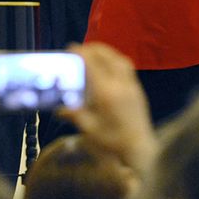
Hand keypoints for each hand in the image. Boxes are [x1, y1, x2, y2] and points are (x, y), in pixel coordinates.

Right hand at [64, 43, 155, 172]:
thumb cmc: (112, 143)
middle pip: (107, 56)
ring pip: (120, 59)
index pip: (92, 63)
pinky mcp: (138, 92)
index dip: (81, 52)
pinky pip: (127, 68)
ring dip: (106, 52)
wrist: (140, 150)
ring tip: (95, 53)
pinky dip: (116, 60)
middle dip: (93, 49)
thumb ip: (74, 115)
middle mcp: (120, 85)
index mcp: (105, 92)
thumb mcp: (88, 130)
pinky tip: (109, 67)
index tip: (71, 48)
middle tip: (81, 49)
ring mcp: (132, 87)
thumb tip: (59, 109)